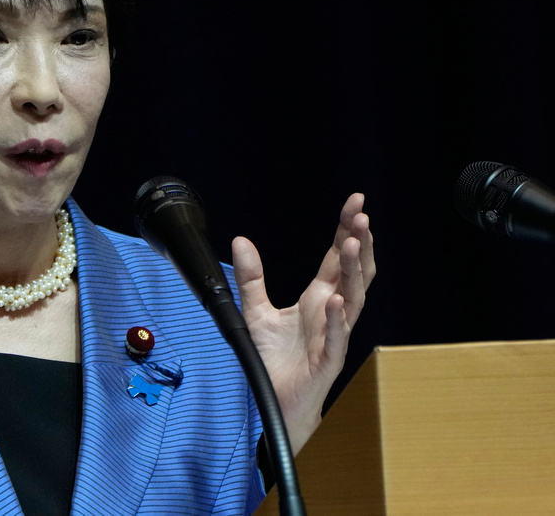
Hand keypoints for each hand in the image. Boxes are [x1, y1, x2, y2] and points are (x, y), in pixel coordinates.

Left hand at [234, 193, 374, 453]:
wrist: (275, 399)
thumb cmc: (276, 358)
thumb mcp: (255, 311)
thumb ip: (251, 277)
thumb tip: (240, 240)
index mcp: (319, 297)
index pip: (337, 257)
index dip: (347, 230)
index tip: (355, 203)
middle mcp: (332, 311)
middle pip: (354, 272)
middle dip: (359, 244)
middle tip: (361, 215)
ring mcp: (334, 334)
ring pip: (353, 300)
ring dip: (353, 272)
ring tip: (354, 245)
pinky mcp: (327, 360)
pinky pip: (336, 338)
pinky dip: (336, 319)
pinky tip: (335, 301)